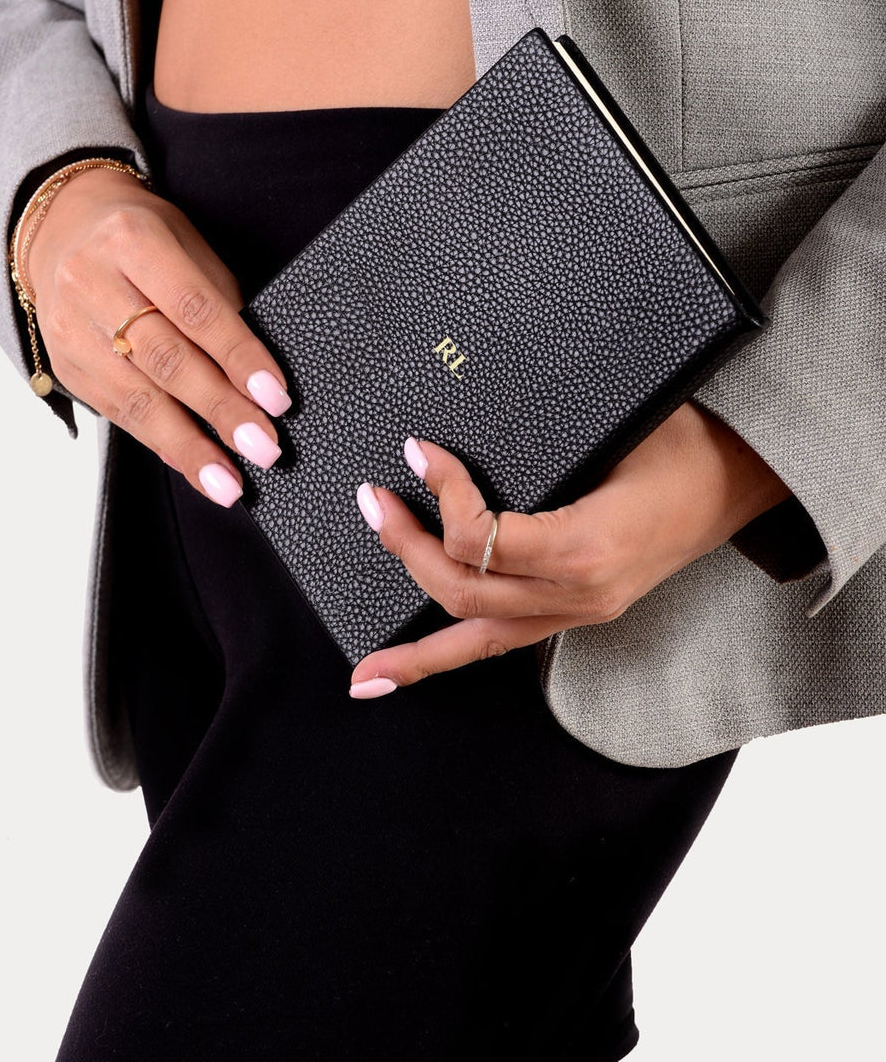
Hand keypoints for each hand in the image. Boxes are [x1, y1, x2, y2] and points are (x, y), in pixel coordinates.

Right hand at [25, 166, 291, 503]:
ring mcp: (72, 329)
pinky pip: (119, 413)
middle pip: (166, 359)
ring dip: (190, 446)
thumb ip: (217, 299)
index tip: (275, 397)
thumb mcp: (185, 242)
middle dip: (220, 410)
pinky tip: (194, 465)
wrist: (61, 228)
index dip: (238, 355)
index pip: (195, 308)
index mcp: (133, 241)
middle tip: (264, 447)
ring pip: (137, 398)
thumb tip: (256, 371)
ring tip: (229, 481)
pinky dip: (162, 444)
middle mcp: (93, 284)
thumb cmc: (141, 236)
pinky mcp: (66, 366)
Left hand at [348, 400, 792, 693]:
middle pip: (465, 589)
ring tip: (363, 655)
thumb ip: (534, 440)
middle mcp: (579, 593)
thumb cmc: (682, 443)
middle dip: (406, 547)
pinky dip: (442, 658)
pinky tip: (396, 672)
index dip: (441, 494)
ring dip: (414, 631)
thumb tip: (450, 435)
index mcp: (587, 546)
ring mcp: (578, 613)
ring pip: (475, 636)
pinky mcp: (575, 615)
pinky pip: (498, 644)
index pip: (483, 539)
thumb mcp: (613, 427)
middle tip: (373, 501)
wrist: (737, 480)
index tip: (419, 451)